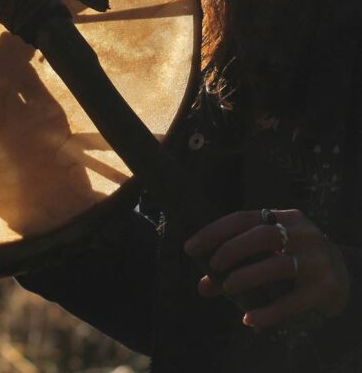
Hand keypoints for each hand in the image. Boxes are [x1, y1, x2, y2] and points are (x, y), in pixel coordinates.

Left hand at [184, 209, 350, 327]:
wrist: (346, 277)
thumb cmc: (294, 261)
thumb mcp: (268, 254)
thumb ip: (235, 265)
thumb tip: (202, 286)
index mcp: (284, 218)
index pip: (243, 218)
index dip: (214, 232)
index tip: (190, 247)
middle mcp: (303, 234)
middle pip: (262, 236)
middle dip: (231, 250)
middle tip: (212, 266)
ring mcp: (317, 260)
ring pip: (278, 265)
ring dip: (247, 277)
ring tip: (226, 288)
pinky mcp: (326, 287)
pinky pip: (293, 301)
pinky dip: (269, 311)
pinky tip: (249, 319)